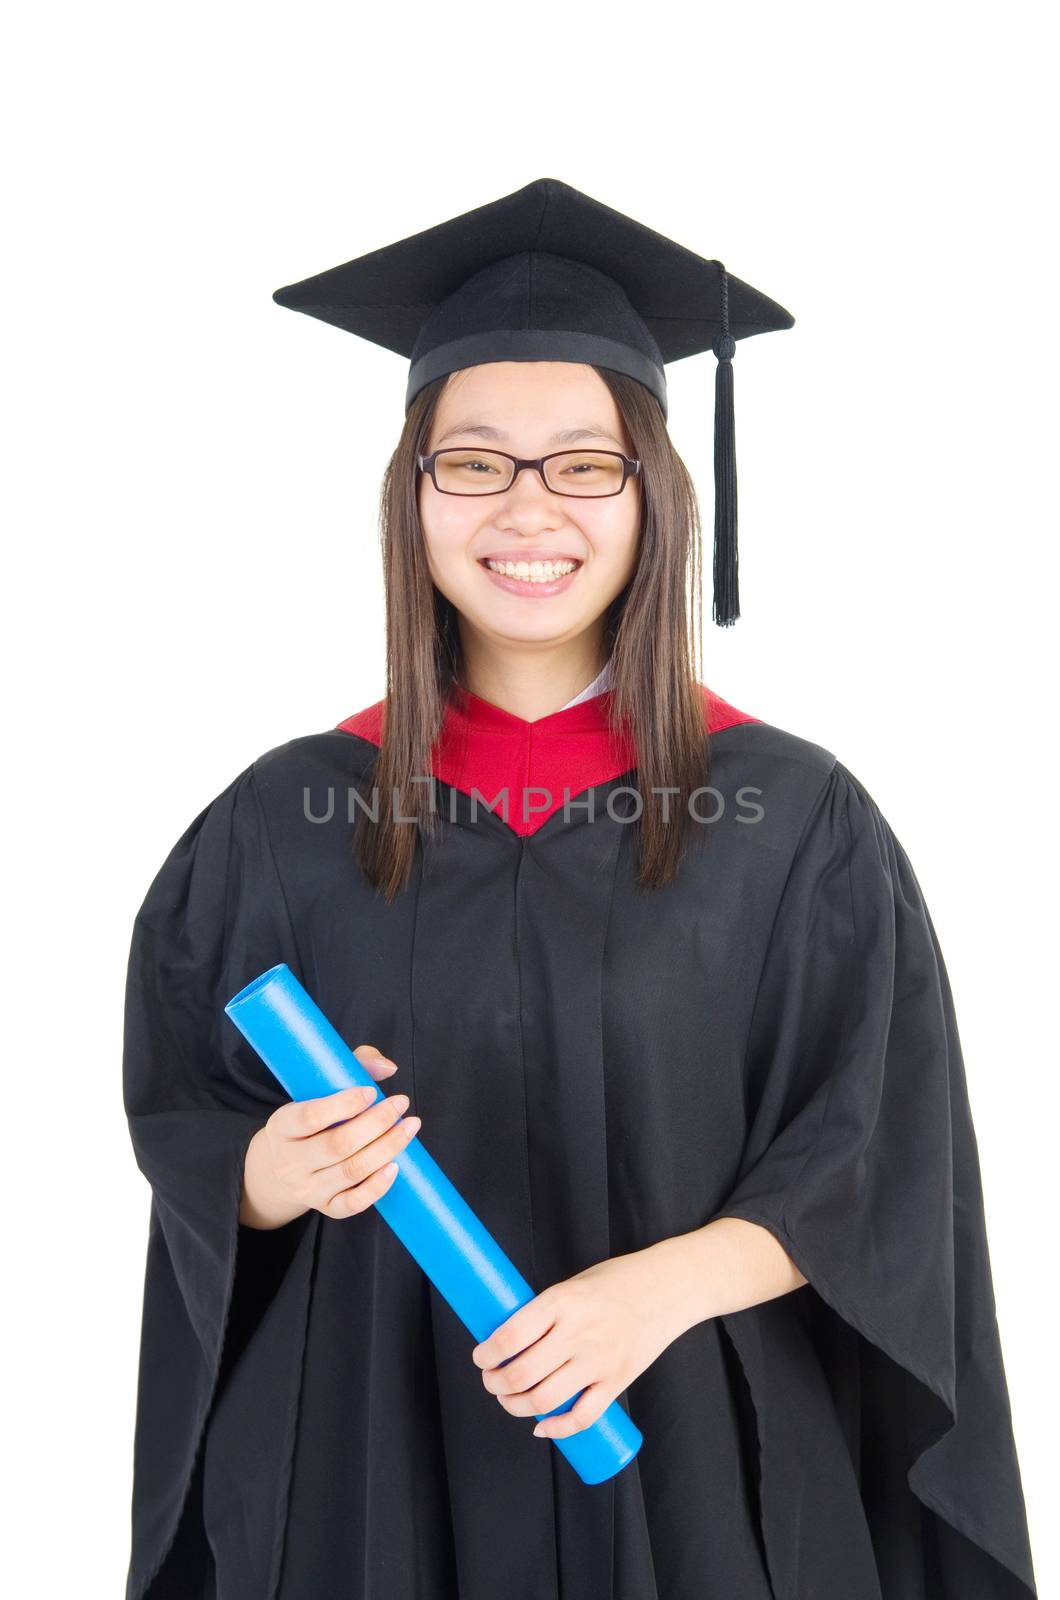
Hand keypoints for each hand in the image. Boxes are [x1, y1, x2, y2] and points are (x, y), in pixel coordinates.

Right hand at [242, 1044, 418, 1226]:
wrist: (283, 1166)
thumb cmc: (310, 1120)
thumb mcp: (315, 1089)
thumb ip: (351, 1066)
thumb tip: (388, 1067)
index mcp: (282, 1126)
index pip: (311, 1116)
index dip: (345, 1104)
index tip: (372, 1091)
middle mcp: (290, 1161)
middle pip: (338, 1145)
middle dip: (377, 1123)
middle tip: (401, 1104)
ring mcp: (307, 1188)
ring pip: (351, 1171)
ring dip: (387, 1148)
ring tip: (409, 1127)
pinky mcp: (325, 1207)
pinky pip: (353, 1204)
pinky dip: (377, 1186)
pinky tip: (396, 1166)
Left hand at [470, 1247, 681, 1440]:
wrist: (667, 1288)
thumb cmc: (616, 1282)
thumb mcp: (574, 1284)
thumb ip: (546, 1313)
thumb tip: (510, 1340)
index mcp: (562, 1301)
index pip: (511, 1336)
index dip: (487, 1354)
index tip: (481, 1357)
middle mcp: (578, 1333)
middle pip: (522, 1373)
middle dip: (495, 1384)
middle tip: (490, 1380)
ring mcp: (598, 1361)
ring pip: (545, 1400)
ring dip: (516, 1407)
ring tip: (508, 1400)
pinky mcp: (616, 1381)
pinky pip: (581, 1416)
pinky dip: (556, 1428)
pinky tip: (541, 1426)